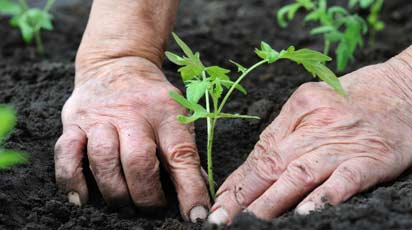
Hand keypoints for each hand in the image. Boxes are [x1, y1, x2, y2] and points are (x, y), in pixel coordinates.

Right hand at [54, 57, 209, 221]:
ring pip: (103, 159)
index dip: (190, 189)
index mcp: (166, 112)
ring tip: (124, 205)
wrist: (117, 65)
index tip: (196, 216)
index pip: (181, 155)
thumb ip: (184, 153)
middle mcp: (132, 113)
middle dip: (146, 195)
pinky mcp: (73, 122)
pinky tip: (82, 199)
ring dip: (115, 191)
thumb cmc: (152, 99)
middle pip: (138, 160)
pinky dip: (72, 180)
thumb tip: (197, 195)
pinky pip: (66, 153)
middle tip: (152, 209)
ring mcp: (99, 117)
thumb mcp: (176, 115)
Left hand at [208, 49, 411, 223]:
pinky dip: (323, 197)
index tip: (220, 202)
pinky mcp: (371, 158)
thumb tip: (250, 171)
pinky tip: (304, 214)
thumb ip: (284, 136)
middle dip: (244, 195)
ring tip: (250, 221)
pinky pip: (344, 180)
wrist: (404, 89)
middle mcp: (315, 124)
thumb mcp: (313, 106)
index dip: (238, 180)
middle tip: (222, 218)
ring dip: (271, 201)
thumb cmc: (354, 100)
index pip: (261, 151)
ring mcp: (342, 142)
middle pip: (272, 163)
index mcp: (298, 108)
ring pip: (299, 173)